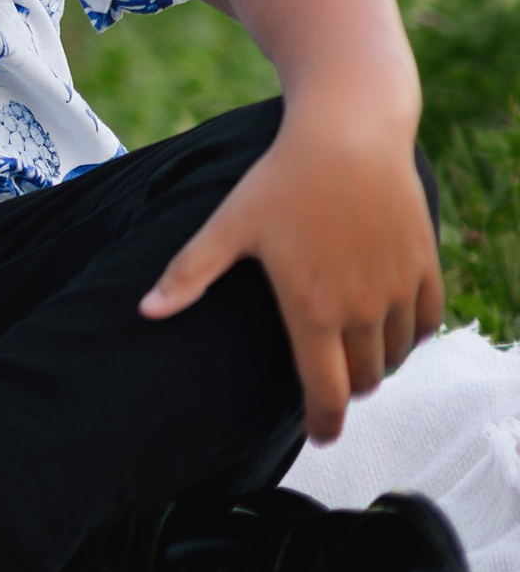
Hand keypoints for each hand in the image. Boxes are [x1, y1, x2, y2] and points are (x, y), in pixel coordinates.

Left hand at [141, 114, 441, 444]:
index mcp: (313, 309)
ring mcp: (399, 289)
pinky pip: (427, 324)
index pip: (326, 393)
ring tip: (353, 352)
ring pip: (396, 355)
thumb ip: (188, 274)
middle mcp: (363, 309)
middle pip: (364, 380)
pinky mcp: (425, 266)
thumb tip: (144, 312)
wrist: (349, 134)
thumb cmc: (281, 179)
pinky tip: (389, 326)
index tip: (320, 437)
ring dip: (377, 363)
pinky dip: (409, 335)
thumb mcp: (227, 225)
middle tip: (329, 382)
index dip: (324, 424)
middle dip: (347, 389)